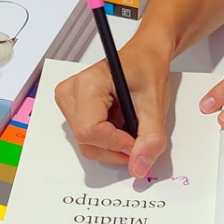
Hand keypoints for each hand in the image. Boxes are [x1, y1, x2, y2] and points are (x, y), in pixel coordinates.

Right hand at [55, 38, 170, 177]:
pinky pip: (87, 138)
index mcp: (88, 84)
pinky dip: (107, 139)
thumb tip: (139, 166)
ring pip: (86, 144)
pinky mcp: (72, 110)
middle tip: (137, 133)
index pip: (90, 131)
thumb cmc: (147, 69)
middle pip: (87, 141)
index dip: (116, 143)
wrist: (145, 56)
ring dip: (112, 143)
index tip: (136, 141)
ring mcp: (68, 102)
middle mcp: (71, 92)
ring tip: (128, 122)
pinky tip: (119, 123)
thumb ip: (150, 138)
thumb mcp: (155, 104)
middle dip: (115, 146)